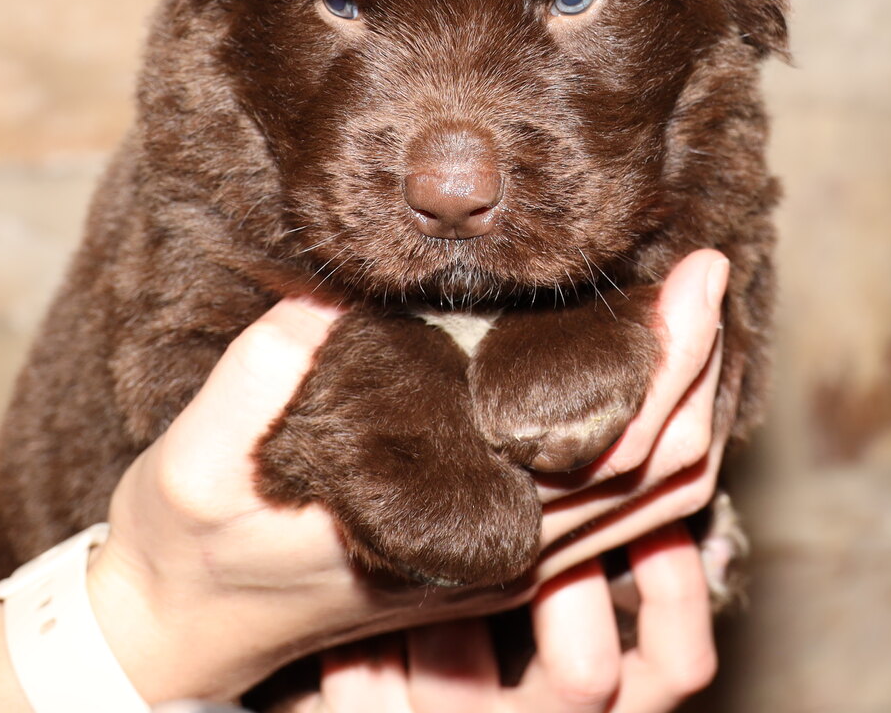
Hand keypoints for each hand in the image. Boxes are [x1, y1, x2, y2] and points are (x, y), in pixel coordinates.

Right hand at [86, 250, 730, 703]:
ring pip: (651, 497)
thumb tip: (338, 293)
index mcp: (454, 528)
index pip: (607, 448)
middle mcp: (503, 553)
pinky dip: (655, 440)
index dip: (665, 359)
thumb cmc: (190, 542)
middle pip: (658, 469)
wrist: (178, 625)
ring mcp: (507, 559)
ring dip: (689, 403)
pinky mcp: (497, 550)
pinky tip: (644, 374)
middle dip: (699, 363)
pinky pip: (616, 506)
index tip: (692, 273)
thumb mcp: (199, 459)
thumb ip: (265, 374)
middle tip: (712, 267)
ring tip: (696, 310)